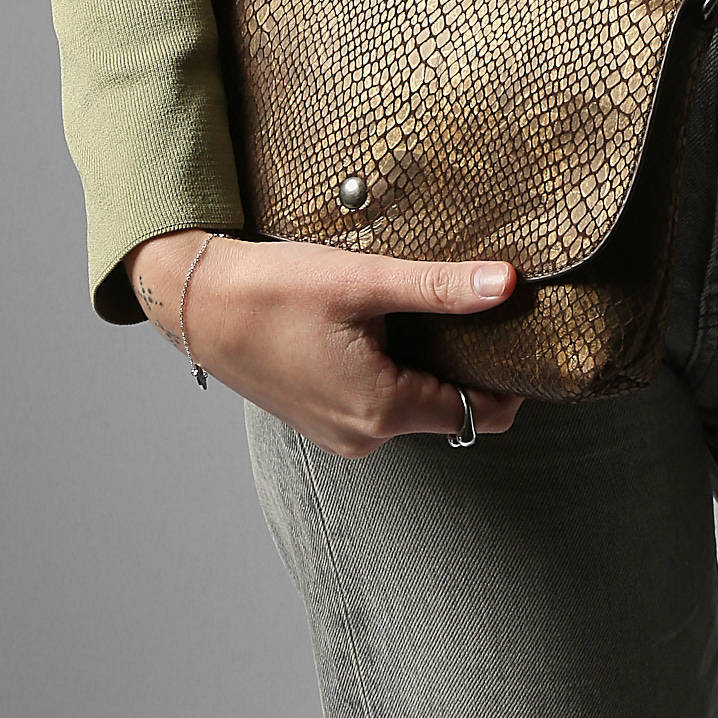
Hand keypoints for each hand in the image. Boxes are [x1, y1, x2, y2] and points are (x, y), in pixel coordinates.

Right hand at [124, 230, 524, 454]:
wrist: (196, 303)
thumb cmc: (272, 289)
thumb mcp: (364, 280)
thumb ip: (440, 287)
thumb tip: (507, 283)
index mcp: (381, 409)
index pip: (481, 413)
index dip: (509, 376)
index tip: (520, 333)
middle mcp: (364, 436)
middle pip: (451, 410)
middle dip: (470, 366)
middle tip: (479, 310)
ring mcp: (341, 434)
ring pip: (416, 406)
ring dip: (430, 366)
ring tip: (427, 312)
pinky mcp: (323, 419)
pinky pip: (383, 403)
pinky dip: (397, 371)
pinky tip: (387, 328)